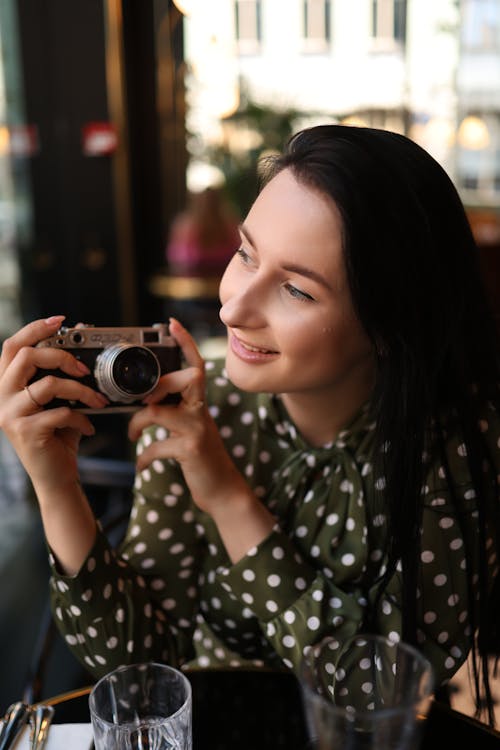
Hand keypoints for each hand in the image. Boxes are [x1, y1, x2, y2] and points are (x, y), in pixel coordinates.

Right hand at [0, 316, 107, 493]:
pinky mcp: (26, 432)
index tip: (60, 321)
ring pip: (49, 385)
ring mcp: (11, 415)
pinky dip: (82, 417)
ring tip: (98, 401)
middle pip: (26, 357)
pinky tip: (89, 426)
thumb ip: (65, 374)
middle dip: (61, 356)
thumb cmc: (59, 435)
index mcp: (9, 385)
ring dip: (82, 390)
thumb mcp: (61, 401)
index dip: (34, 329)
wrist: (55, 476)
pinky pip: (61, 413)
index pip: (13, 346)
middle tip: (84, 369)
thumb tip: (82, 336)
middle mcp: (3, 397)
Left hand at [128, 318, 249, 515]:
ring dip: (137, 424)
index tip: (172, 324)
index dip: (186, 343)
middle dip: (155, 386)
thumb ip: (174, 411)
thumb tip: (145, 399)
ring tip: (132, 435)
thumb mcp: (189, 428)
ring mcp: (198, 429)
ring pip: (157, 411)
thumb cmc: (200, 458)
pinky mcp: (191, 449)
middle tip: (141, 402)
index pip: (195, 365)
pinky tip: (141, 466)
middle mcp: (201, 411)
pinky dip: (143, 458)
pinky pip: (156, 446)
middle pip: (181, 379)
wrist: (222, 490)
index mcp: (199, 403)